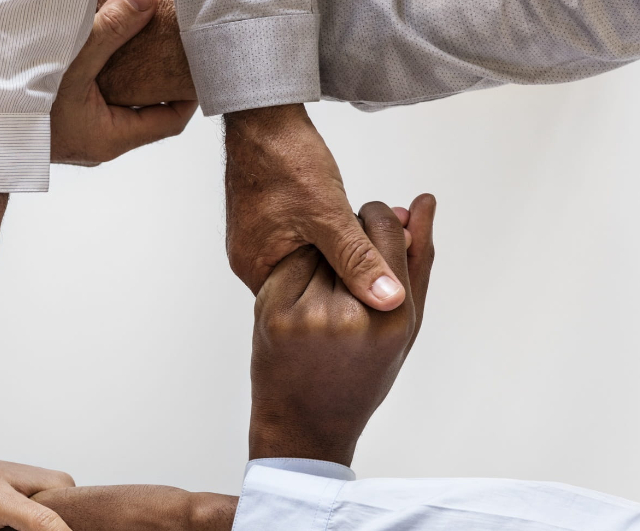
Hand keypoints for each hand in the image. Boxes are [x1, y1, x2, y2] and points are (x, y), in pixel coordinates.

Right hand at [50, 0, 196, 165]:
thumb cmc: (22, 113)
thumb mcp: (72, 67)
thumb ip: (110, 33)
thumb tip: (146, 3)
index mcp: (112, 138)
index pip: (170, 121)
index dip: (189, 93)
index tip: (194, 65)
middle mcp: (101, 141)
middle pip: (148, 111)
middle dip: (160, 79)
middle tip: (172, 50)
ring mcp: (82, 135)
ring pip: (122, 103)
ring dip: (132, 76)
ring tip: (142, 45)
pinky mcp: (66, 126)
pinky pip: (97, 100)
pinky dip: (106, 77)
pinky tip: (104, 52)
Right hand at [226, 104, 406, 309]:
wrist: (263, 117)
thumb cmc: (286, 159)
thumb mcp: (329, 214)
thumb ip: (358, 259)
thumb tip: (389, 300)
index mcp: (255, 268)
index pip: (305, 304)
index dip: (343, 295)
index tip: (375, 282)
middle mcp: (250, 259)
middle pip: (308, 283)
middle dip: (346, 269)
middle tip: (384, 254)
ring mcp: (256, 239)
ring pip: (309, 260)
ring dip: (340, 248)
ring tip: (370, 235)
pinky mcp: (265, 221)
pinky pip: (302, 241)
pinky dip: (328, 234)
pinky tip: (347, 222)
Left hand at [250, 195, 436, 463]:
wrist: (304, 423)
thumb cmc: (363, 374)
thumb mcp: (404, 327)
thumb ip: (417, 261)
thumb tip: (423, 201)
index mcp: (392, 317)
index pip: (386, 231)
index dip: (379, 219)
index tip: (374, 223)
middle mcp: (350, 315)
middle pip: (349, 235)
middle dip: (350, 235)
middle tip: (346, 259)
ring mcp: (306, 314)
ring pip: (317, 248)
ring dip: (323, 252)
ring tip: (326, 291)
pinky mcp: (270, 312)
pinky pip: (288, 266)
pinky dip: (296, 271)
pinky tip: (300, 299)